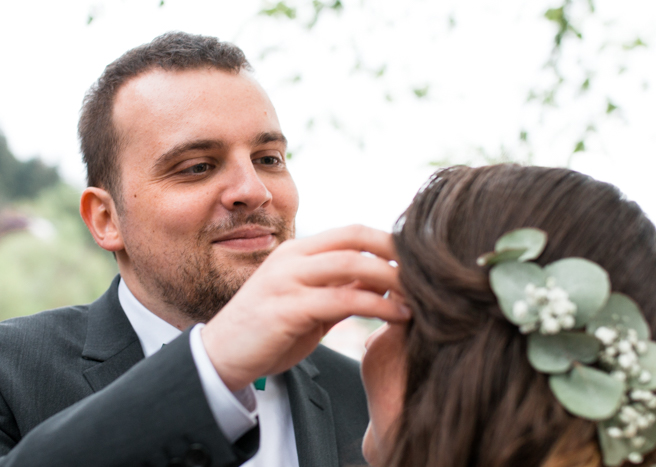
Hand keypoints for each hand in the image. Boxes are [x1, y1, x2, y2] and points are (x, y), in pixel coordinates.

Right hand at [201, 224, 410, 390]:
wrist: (223, 355)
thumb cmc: (270, 329)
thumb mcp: (310, 302)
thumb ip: (341, 287)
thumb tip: (380, 279)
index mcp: (298, 251)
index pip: (351, 232)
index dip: (386, 240)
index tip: (415, 259)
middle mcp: (293, 258)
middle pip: (354, 239)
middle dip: (395, 252)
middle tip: (426, 272)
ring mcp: (287, 281)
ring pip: (351, 265)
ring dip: (391, 279)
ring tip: (419, 296)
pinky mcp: (287, 309)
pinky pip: (342, 300)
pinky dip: (376, 306)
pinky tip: (398, 316)